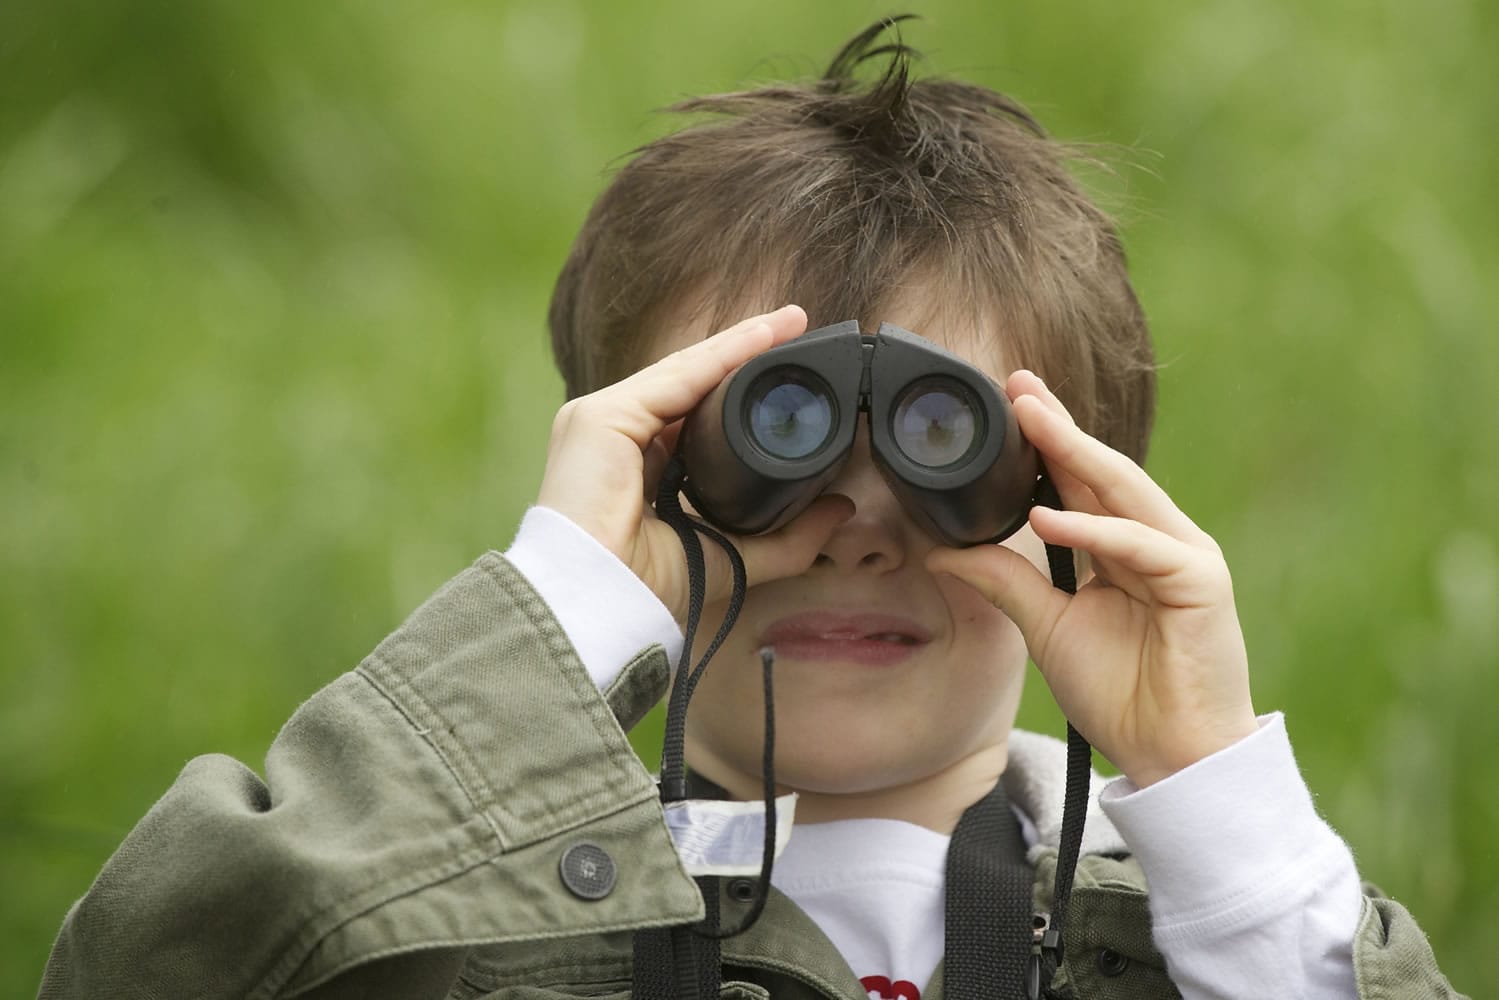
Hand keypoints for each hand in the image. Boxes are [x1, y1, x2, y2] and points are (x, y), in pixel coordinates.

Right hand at [537, 305, 854, 623]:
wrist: (603, 604)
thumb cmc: (649, 589)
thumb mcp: (734, 557)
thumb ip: (788, 538)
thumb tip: (841, 508)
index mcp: (635, 469)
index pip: (693, 414)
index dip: (739, 387)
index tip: (789, 369)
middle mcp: (616, 438)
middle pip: (690, 385)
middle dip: (744, 354)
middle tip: (797, 328)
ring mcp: (601, 422)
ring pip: (684, 371)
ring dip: (740, 343)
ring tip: (789, 322)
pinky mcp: (600, 416)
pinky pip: (675, 377)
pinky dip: (720, 354)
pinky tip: (761, 336)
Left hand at [926, 370, 1257, 785]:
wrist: (1172, 755)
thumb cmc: (1121, 692)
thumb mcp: (1048, 627)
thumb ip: (1006, 583)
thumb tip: (944, 553)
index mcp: (1126, 548)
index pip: (1083, 482)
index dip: (1049, 441)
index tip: (1011, 400)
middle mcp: (1158, 542)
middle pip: (1103, 473)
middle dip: (1059, 427)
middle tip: (1019, 385)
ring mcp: (1184, 557)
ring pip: (1124, 494)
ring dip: (1075, 455)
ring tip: (1031, 420)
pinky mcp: (1201, 584)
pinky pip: (1138, 547)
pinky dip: (1093, 531)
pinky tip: (1046, 517)